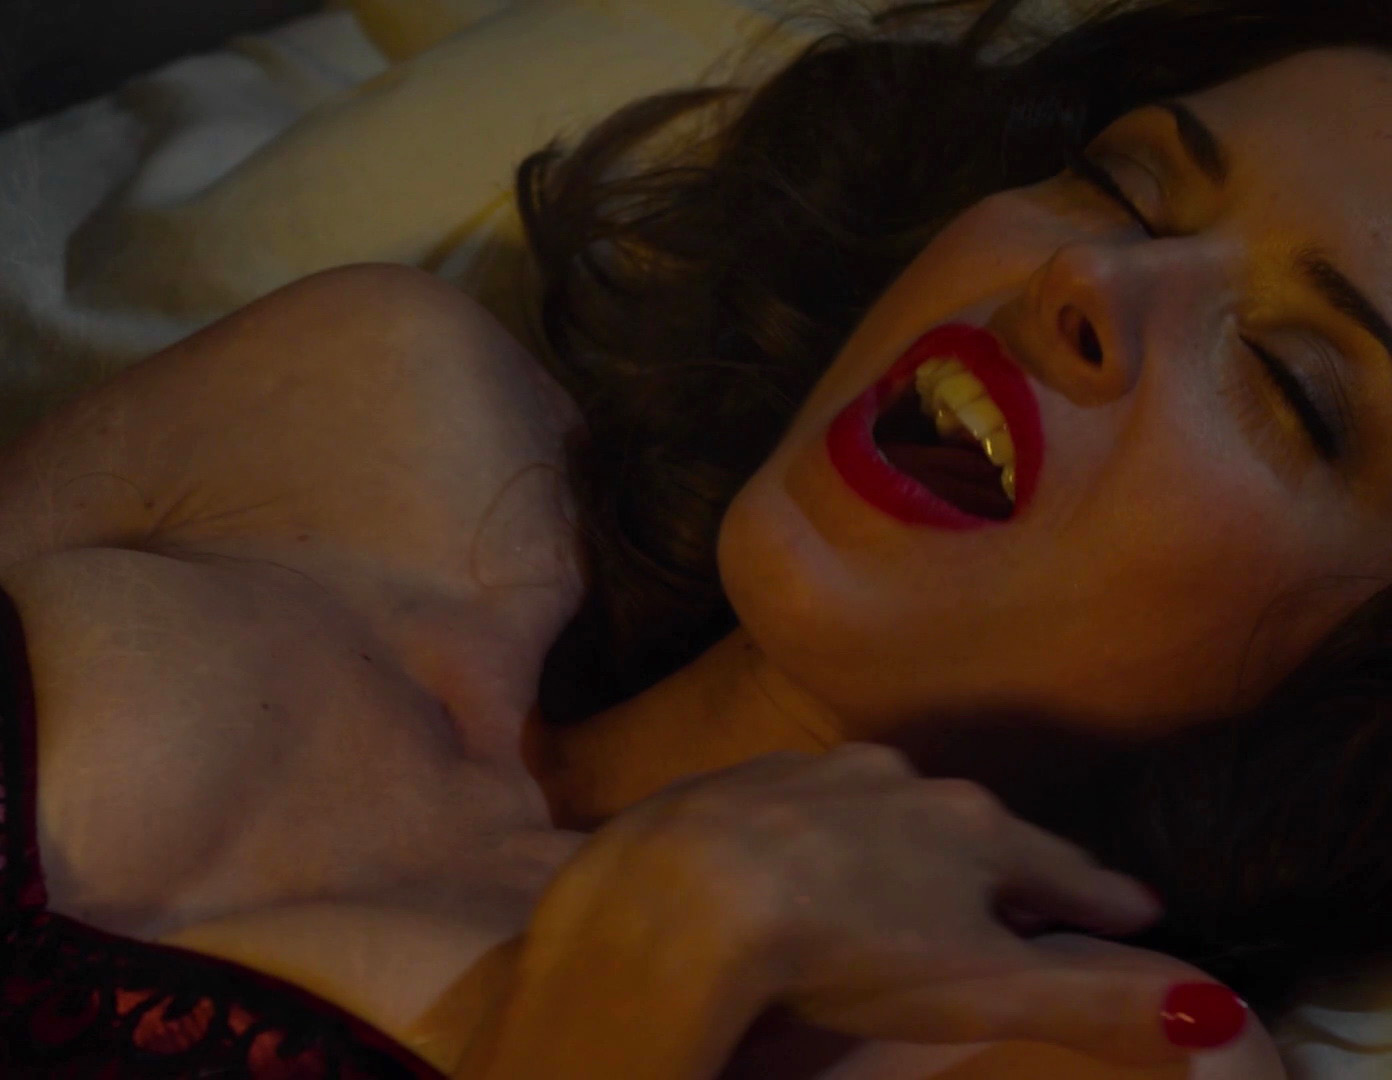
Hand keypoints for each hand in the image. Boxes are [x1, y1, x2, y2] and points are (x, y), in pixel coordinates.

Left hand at [515, 744, 1246, 1073]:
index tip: (1138, 908)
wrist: (688, 891)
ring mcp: (811, 774)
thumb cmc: (846, 945)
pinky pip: (793, 807)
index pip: (1062, 868)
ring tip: (918, 868)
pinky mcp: (733, 786)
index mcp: (973, 830)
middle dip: (1005, 857)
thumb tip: (1218, 1014)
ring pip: (883, 805)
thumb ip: (1096, 1000)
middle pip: (975, 827)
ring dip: (907, 835)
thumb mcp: (986, 988)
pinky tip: (803, 856)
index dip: (1101, 897)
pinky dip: (814, 832)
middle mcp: (900, 782)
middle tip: (1027, 886)